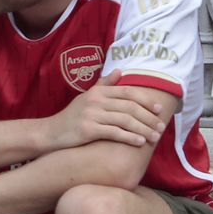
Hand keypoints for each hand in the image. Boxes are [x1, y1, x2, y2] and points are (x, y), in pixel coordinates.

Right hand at [41, 71, 167, 151]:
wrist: (51, 133)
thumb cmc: (71, 117)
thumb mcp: (87, 97)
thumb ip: (104, 85)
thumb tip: (119, 71)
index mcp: (99, 91)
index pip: (129, 93)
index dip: (146, 100)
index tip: (159, 109)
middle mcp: (96, 100)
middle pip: (130, 107)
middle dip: (148, 118)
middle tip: (161, 127)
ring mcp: (92, 114)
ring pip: (125, 120)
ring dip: (143, 129)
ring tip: (154, 137)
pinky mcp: (88, 129)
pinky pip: (114, 132)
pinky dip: (129, 137)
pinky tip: (140, 142)